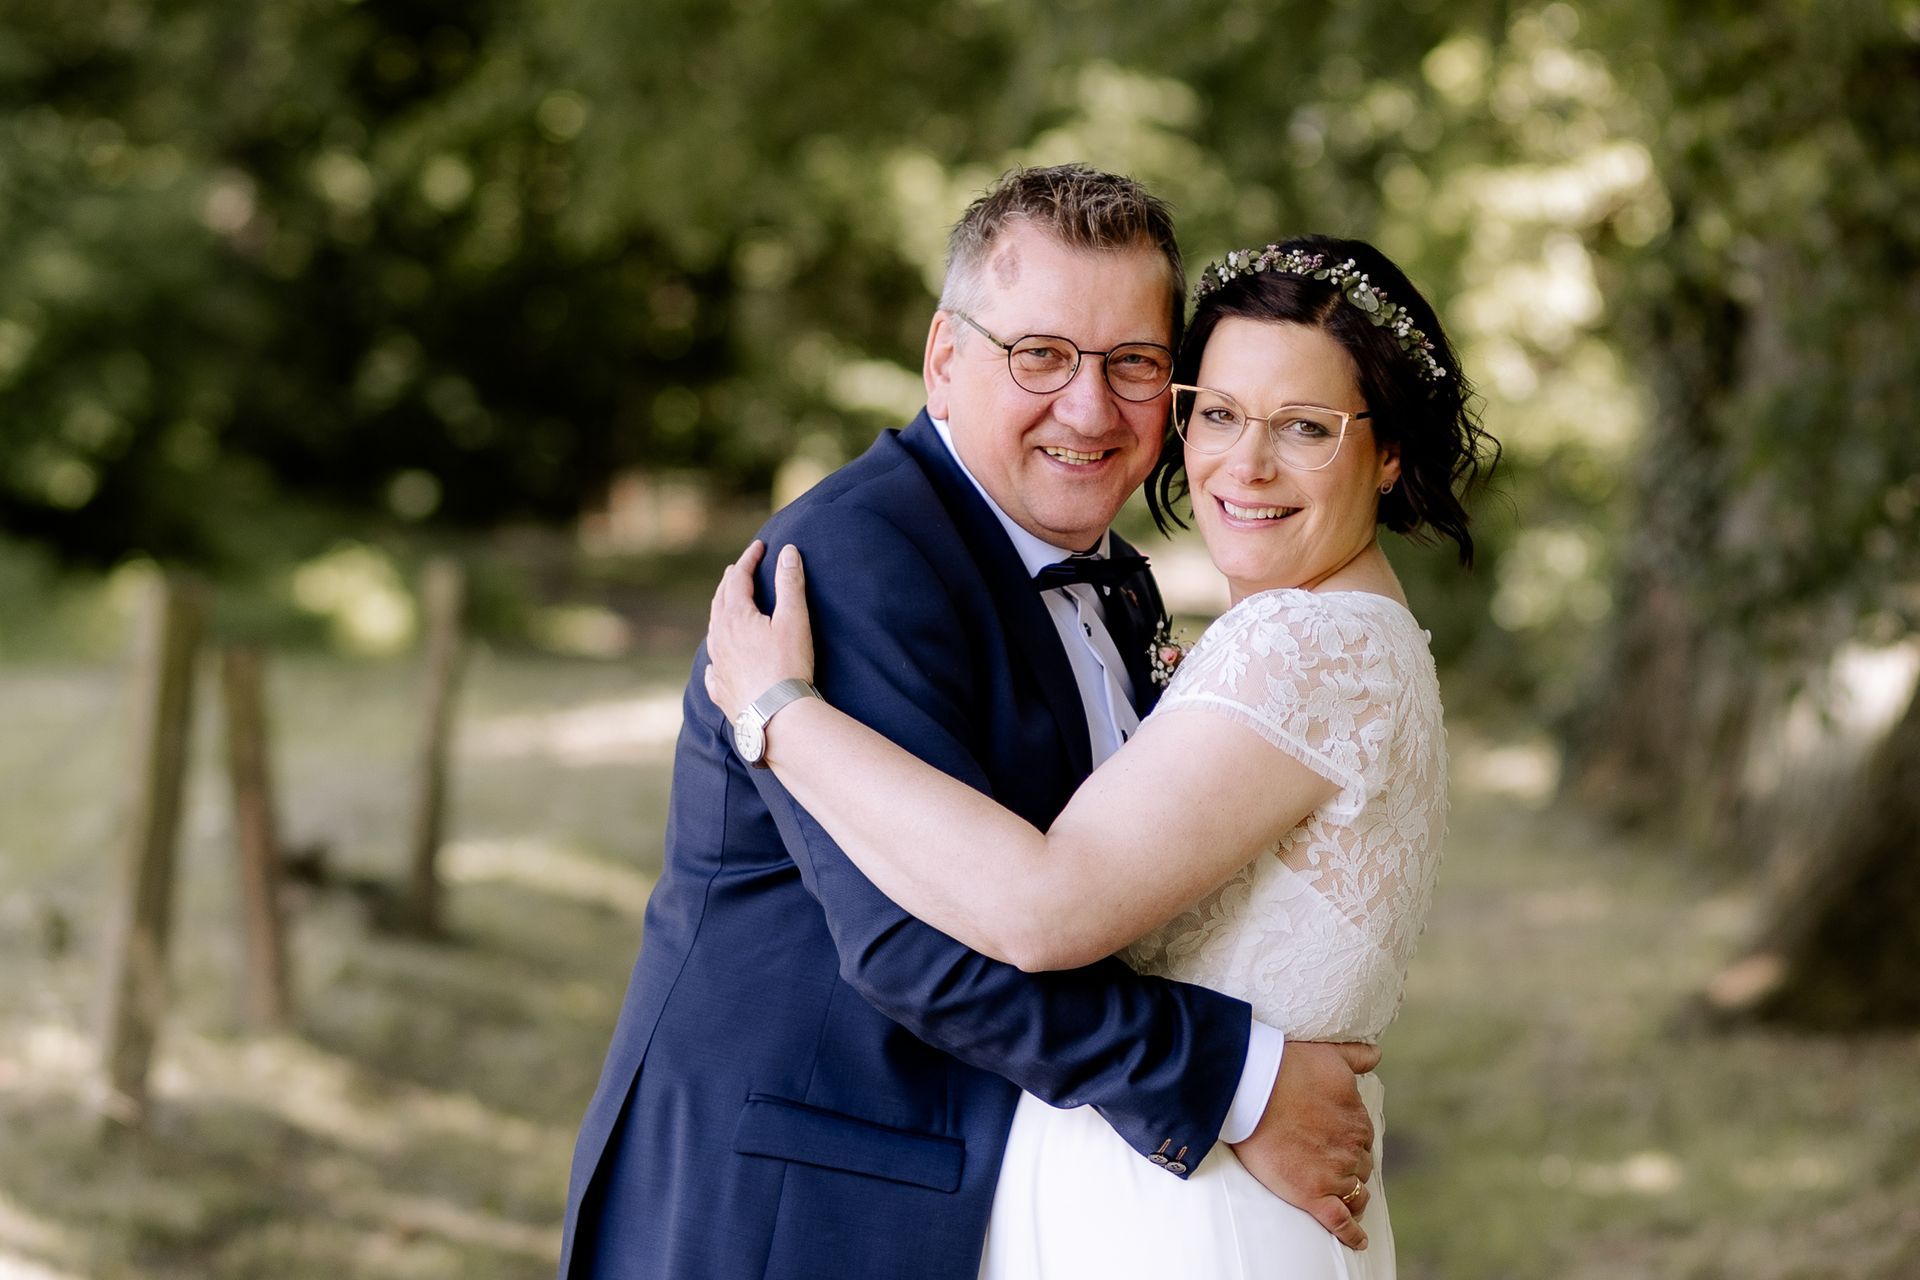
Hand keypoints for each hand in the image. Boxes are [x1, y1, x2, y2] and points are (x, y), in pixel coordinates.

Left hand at [703, 540, 815, 719]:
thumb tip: (788, 552)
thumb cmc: (788, 666)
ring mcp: (718, 665)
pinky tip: (715, 663)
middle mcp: (720, 638)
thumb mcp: (794, 620)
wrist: (776, 716)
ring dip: (720, 613)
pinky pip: (713, 669)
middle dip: (730, 581)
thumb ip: (790, 583)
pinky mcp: (721, 690)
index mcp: (736, 617)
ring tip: (726, 606)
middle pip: (720, 601)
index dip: (749, 559)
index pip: (738, 578)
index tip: (759, 546)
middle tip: (738, 569)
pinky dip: (715, 657)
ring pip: (713, 631)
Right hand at [1228, 1041, 1381, 1250]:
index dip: (1351, 1143)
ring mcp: (1333, 1173)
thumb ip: (1355, 1056)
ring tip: (1344, 1200)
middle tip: (1330, 1166)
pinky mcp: (1312, 1194)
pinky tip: (1358, 1240)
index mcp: (1356, 1118)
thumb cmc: (1286, 1067)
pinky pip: (1340, 1221)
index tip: (1338, 1143)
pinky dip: (1351, 1234)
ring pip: (1355, 1193)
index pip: (1363, 1139)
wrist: (1253, 1088)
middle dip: (1350, 1167)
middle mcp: (1351, 1148)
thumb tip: (1376, 1055)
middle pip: (1361, 1167)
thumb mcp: (1328, 1054)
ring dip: (1352, 1196)